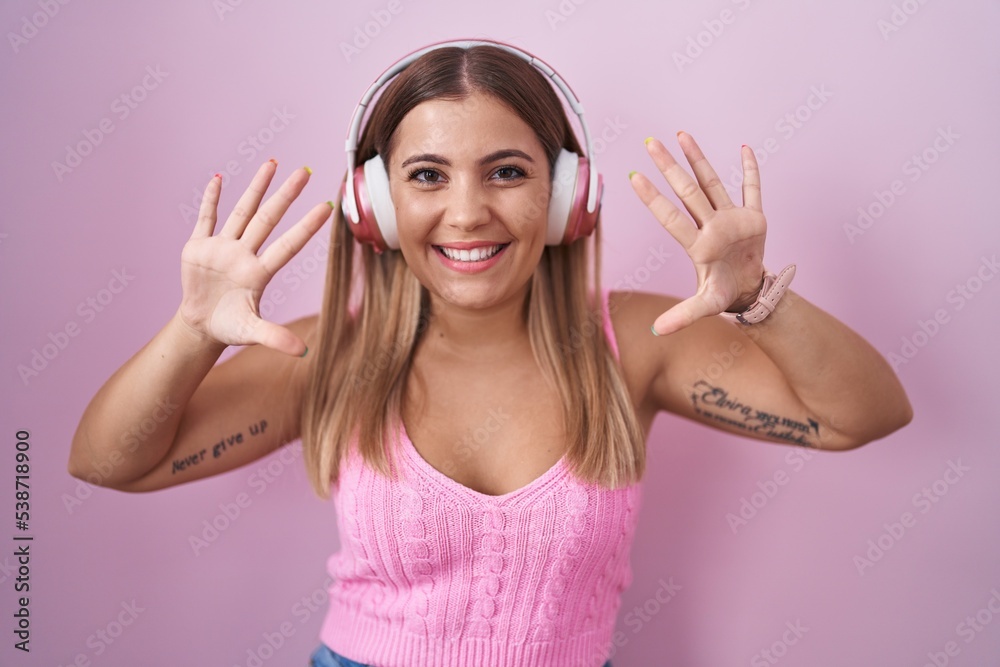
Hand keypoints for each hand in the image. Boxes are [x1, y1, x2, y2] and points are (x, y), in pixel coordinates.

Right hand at [177, 161, 331, 355]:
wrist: (201, 325)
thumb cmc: (230, 327)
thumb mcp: (252, 332)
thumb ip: (275, 338)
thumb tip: (303, 352)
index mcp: (259, 272)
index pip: (288, 244)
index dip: (307, 226)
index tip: (327, 205)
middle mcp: (245, 253)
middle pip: (268, 218)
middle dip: (286, 195)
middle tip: (305, 171)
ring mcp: (223, 247)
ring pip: (242, 211)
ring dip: (256, 187)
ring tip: (272, 162)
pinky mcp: (199, 246)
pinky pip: (206, 218)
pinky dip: (210, 200)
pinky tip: (219, 178)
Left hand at [629, 132, 767, 334]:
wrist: (748, 290)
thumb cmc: (723, 294)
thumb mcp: (705, 306)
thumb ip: (682, 315)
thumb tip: (656, 331)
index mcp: (698, 245)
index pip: (670, 217)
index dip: (653, 198)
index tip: (632, 177)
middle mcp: (710, 226)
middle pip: (687, 191)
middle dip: (669, 167)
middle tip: (649, 142)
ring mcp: (731, 219)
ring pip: (712, 183)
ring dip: (698, 159)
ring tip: (681, 134)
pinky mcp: (754, 217)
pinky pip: (753, 189)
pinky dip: (751, 170)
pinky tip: (743, 148)